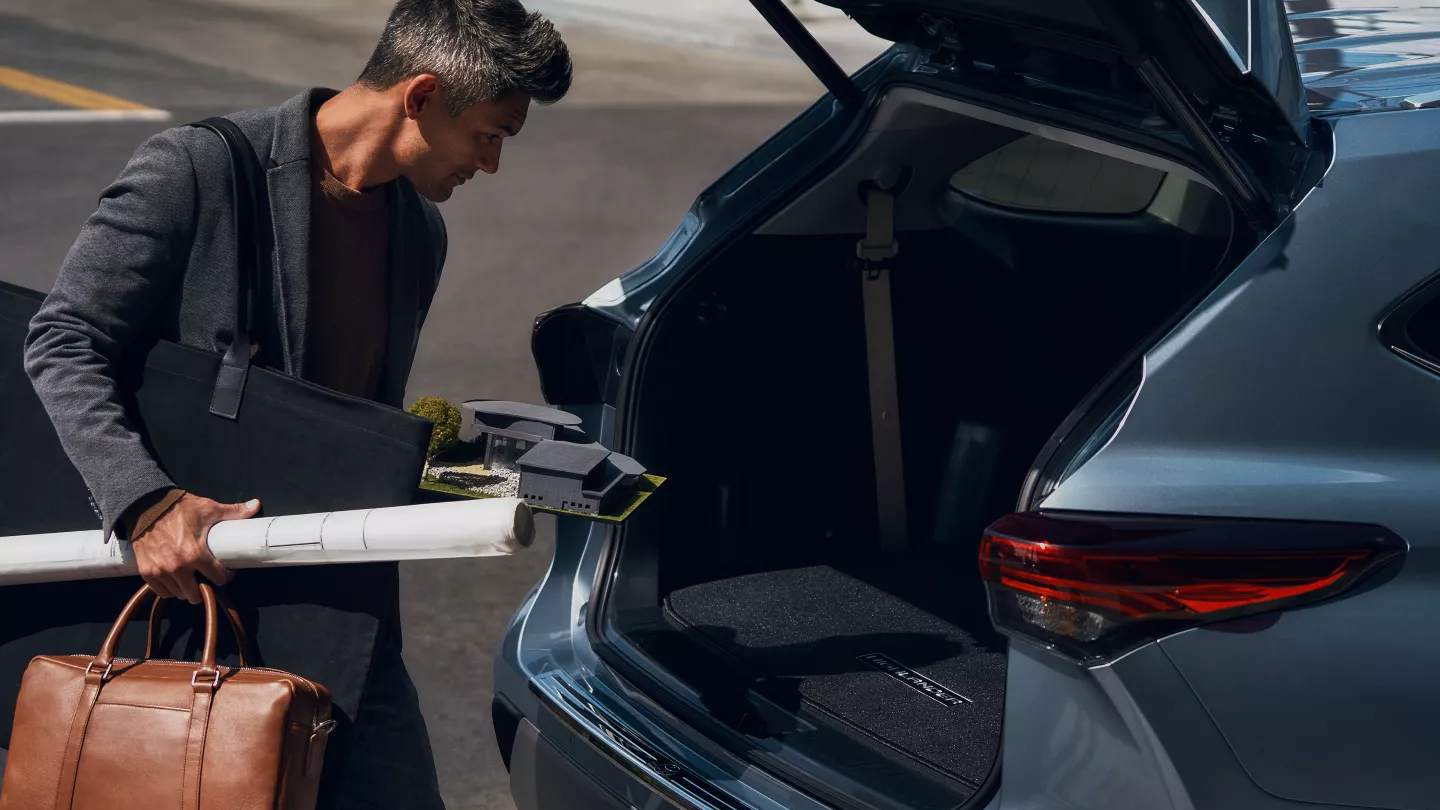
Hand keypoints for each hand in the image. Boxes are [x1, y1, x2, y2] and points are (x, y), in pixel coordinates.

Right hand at [132, 494, 257, 602]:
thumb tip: (255, 506)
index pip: (218, 579)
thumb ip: (234, 511)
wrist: (147, 505)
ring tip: (191, 578)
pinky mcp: (147, 572)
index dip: (225, 576)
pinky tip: (175, 580)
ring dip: (186, 590)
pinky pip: (161, 592)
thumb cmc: (178, 508)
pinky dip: (169, 589)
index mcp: (195, 554)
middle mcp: (177, 567)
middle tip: (206, 577)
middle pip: (197, 595)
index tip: (225, 571)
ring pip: (179, 595)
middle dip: (205, 588)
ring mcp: (160, 571)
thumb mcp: (209, 509)